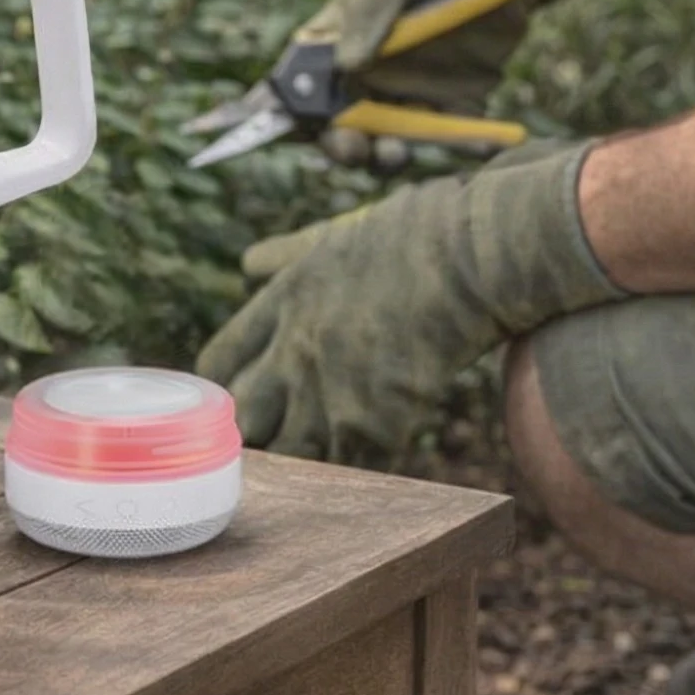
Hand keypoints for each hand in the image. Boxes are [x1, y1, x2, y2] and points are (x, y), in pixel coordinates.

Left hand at [196, 139, 622, 459]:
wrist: (471, 256)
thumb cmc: (417, 235)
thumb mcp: (336, 236)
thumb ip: (288, 255)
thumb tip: (249, 264)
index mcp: (284, 301)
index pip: (223, 359)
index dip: (225, 384)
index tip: (235, 397)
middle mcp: (294, 351)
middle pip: (246, 416)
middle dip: (255, 429)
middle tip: (272, 437)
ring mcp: (329, 392)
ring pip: (294, 451)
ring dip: (310, 451)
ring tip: (330, 447)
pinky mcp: (371, 424)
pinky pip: (354, 460)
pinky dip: (366, 454)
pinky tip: (385, 438)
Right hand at [304, 0, 607, 140]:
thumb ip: (366, 12)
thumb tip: (345, 68)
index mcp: (338, 46)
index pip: (302, 88)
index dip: (292, 115)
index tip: (299, 130)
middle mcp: (370, 80)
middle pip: (343, 127)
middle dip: (343, 145)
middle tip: (353, 149)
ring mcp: (412, 95)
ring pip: (392, 141)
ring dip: (388, 156)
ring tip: (395, 153)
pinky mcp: (456, 105)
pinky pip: (454, 135)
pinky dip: (461, 145)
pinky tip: (476, 144)